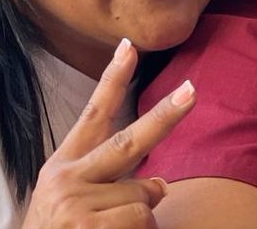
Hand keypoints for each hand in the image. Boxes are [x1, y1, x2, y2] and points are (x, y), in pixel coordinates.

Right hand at [21, 38, 196, 227]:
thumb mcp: (71, 200)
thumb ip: (111, 182)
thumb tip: (159, 183)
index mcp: (63, 165)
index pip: (92, 116)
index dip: (112, 80)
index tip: (129, 46)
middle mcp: (66, 180)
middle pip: (128, 141)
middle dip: (165, 115)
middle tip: (192, 90)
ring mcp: (75, 204)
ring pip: (145, 195)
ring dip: (143, 217)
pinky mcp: (87, 228)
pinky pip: (142, 220)